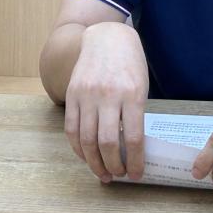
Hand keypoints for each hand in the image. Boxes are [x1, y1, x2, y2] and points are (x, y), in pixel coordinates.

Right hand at [64, 21, 148, 182]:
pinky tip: (86, 156)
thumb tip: (131, 148)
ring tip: (103, 173)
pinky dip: (78, 148)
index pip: (133, 137)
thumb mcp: (140, 85)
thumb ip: (135, 113)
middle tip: (119, 175)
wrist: (106, 37)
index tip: (136, 174)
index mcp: (132, 93)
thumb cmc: (129, 63)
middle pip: (107, 142)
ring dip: (94, 162)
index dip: (135, 161)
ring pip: (87, 139)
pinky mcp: (72, 94)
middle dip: (114, 166)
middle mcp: (108, 95)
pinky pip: (71, 128)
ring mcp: (87, 95)